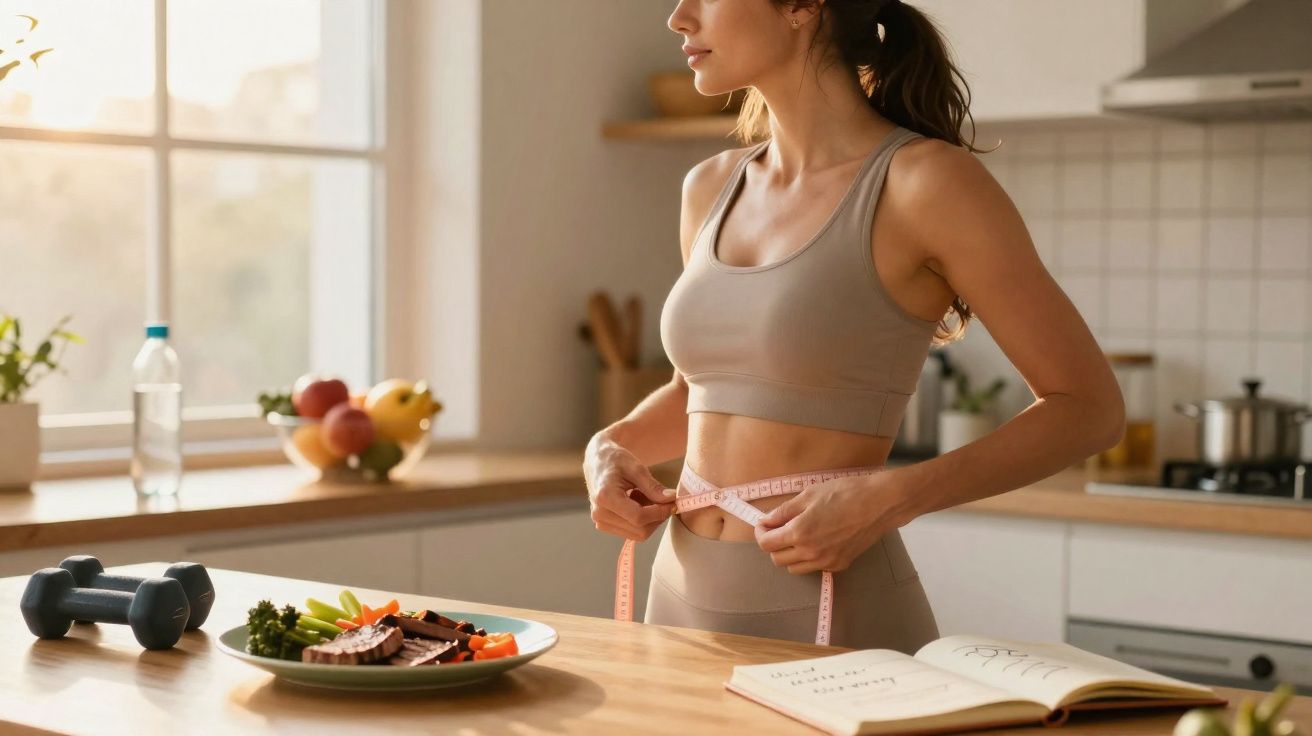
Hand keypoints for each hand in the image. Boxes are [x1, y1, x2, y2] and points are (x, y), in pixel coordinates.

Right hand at [583, 433, 676, 541]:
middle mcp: (600, 514)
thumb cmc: (615, 460)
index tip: (673, 503)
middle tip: (664, 500)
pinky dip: (642, 521)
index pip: (638, 517)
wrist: (597, 461)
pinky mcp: (604, 525)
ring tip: (646, 497)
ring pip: (637, 534)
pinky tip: (638, 503)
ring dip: (650, 519)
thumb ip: (653, 486)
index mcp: (605, 497)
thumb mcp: (636, 467)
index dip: (660, 513)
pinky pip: (631, 532)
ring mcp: (600, 521)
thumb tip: (671, 499)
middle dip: (657, 517)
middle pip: (639, 530)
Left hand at [754, 468, 915, 574]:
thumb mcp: (808, 495)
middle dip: (773, 544)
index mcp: (800, 533)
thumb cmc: (845, 493)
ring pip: (794, 568)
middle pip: (777, 559)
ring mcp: (826, 562)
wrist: (879, 503)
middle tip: (779, 528)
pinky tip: (817, 541)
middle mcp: (811, 553)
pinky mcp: (840, 565)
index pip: (766, 544)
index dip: (761, 533)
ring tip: (798, 535)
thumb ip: (783, 511)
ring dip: (789, 554)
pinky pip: (814, 568)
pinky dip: (808, 559)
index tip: (764, 524)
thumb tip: (766, 521)